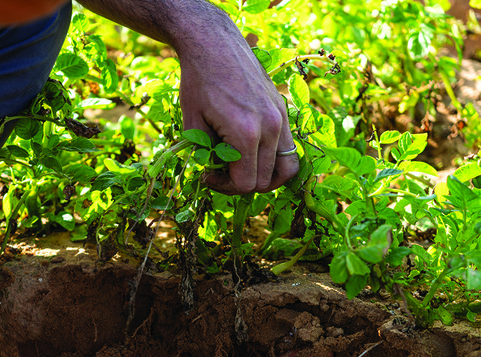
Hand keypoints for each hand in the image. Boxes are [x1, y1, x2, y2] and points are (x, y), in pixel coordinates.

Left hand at [177, 26, 299, 193]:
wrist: (215, 44)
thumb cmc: (198, 81)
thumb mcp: (192, 123)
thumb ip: (206, 156)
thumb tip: (216, 173)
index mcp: (246, 133)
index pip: (245, 184)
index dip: (225, 187)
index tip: (208, 175)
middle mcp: (271, 128)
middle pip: (265, 182)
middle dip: (240, 184)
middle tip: (219, 171)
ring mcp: (281, 119)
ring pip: (286, 170)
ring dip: (265, 177)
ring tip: (243, 170)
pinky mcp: (283, 111)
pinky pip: (288, 149)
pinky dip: (273, 160)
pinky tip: (251, 153)